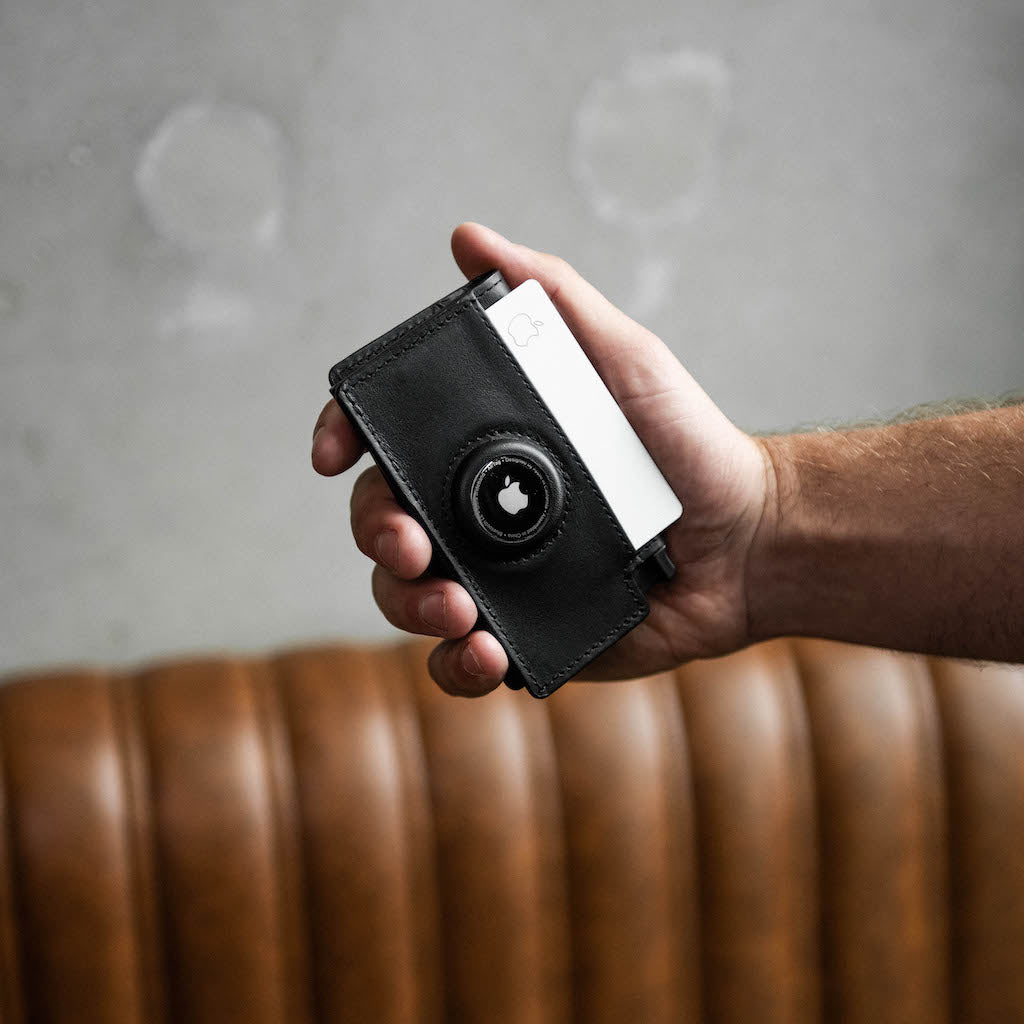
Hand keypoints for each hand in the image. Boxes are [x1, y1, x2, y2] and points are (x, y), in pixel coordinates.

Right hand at [312, 223, 771, 695]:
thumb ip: (553, 299)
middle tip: (411, 546)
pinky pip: (460, 662)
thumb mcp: (623, 358)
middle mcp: (477, 511)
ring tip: (458, 609)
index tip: (332, 451)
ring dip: (411, 605)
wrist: (745, 540)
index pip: (388, 440)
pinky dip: (455, 665)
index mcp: (484, 448)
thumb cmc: (687, 444)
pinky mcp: (522, 633)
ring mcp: (495, 575)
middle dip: (377, 534)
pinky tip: (485, 651)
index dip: (343, 438)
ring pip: (407, 596)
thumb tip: (469, 239)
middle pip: (381, 521)